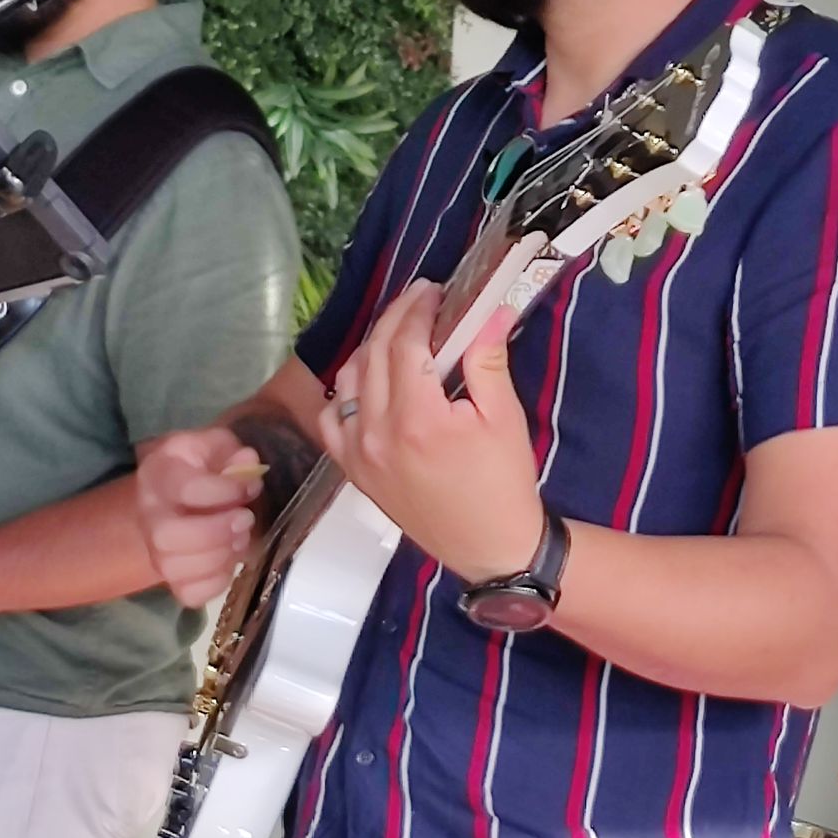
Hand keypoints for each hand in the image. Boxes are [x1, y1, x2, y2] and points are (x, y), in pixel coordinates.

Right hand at [136, 428, 264, 606]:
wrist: (179, 495)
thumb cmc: (202, 466)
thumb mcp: (215, 445)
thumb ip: (232, 451)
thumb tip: (248, 464)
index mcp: (160, 474)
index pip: (183, 488)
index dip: (223, 491)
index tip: (250, 487)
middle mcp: (150, 514)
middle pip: (166, 536)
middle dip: (215, 532)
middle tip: (245, 520)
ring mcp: (155, 550)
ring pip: (174, 568)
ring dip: (219, 557)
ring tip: (241, 539)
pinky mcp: (170, 578)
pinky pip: (188, 594)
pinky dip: (216, 582)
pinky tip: (230, 561)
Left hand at [318, 281, 543, 583]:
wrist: (489, 546)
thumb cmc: (502, 482)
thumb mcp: (504, 417)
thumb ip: (487, 359)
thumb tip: (490, 310)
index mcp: (417, 417)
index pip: (405, 343)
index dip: (417, 309)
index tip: (433, 291)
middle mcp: (376, 432)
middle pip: (373, 353)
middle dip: (395, 318)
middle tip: (419, 300)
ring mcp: (358, 452)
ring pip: (348, 380)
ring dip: (371, 348)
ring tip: (398, 333)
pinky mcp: (353, 469)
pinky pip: (333, 418)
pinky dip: (346, 390)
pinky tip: (368, 378)